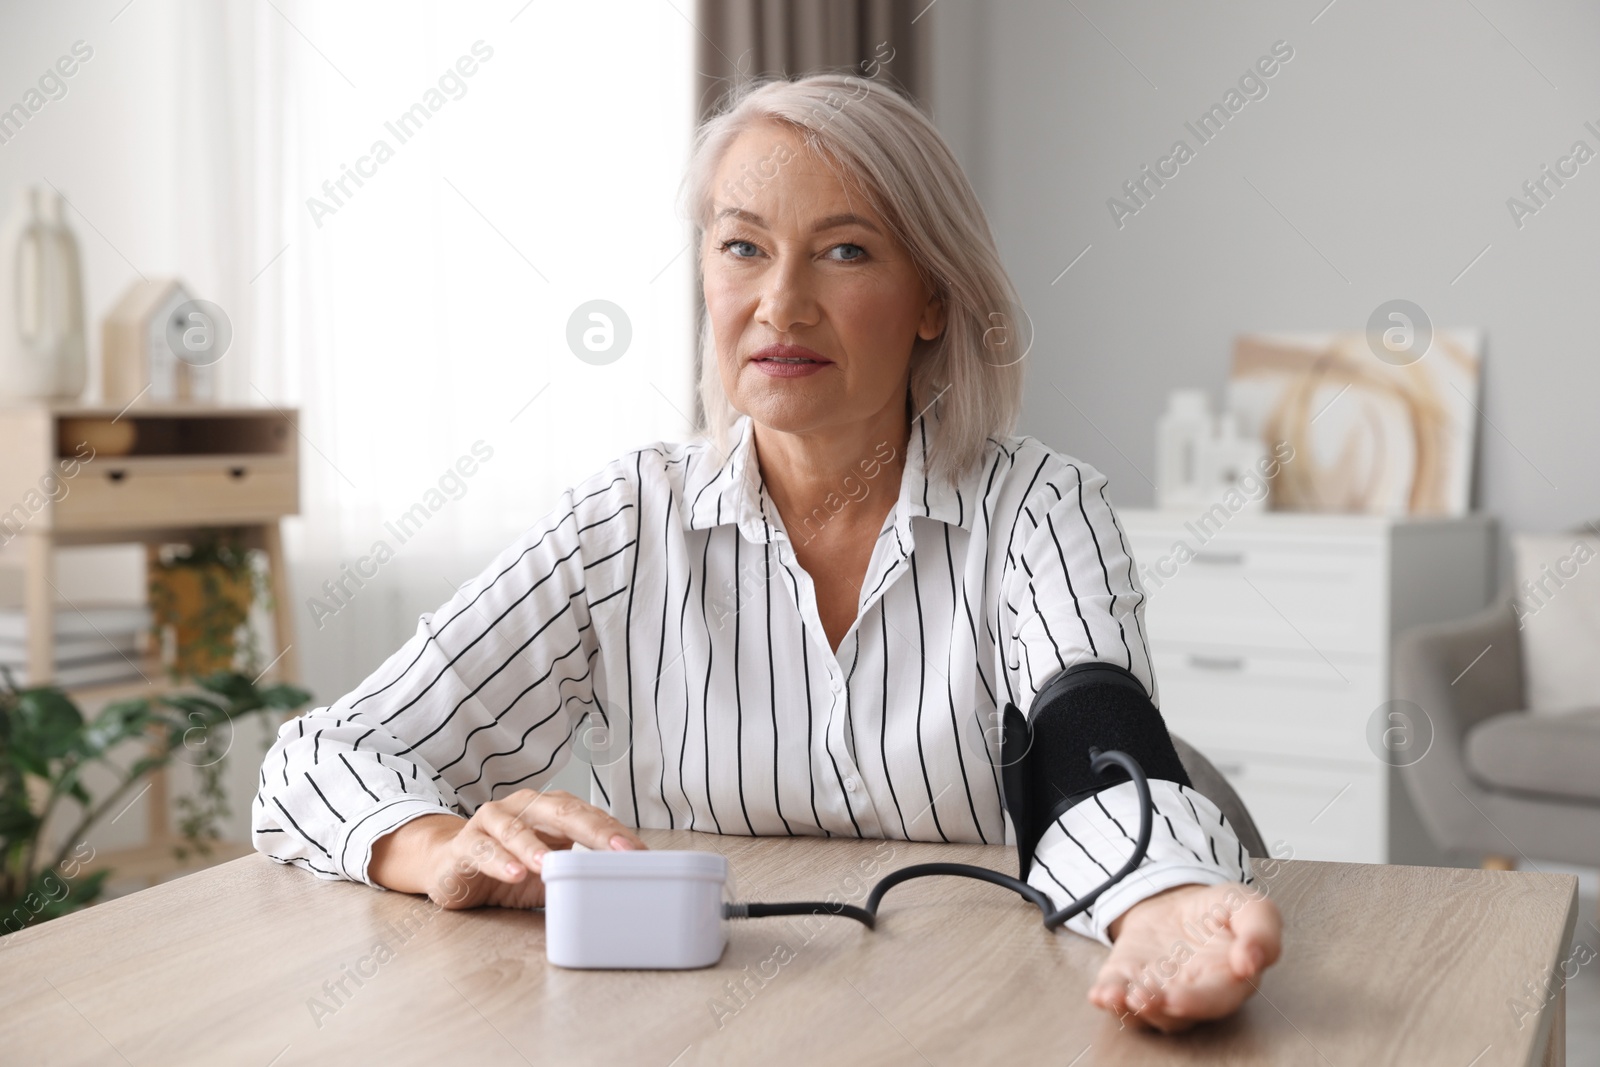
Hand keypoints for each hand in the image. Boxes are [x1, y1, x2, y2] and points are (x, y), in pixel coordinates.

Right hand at [367, 788, 647, 908]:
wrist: (451, 867)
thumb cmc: (508, 866)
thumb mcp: (547, 876)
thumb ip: (575, 877)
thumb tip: (618, 893)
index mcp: (552, 809)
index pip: (589, 815)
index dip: (614, 833)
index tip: (638, 853)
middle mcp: (525, 806)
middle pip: (562, 812)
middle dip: (592, 831)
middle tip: (617, 851)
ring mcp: (494, 820)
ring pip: (517, 829)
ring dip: (536, 847)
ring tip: (552, 865)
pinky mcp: (466, 842)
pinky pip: (484, 849)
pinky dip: (499, 861)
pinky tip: (514, 873)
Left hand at [1088, 882, 1281, 1032]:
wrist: (1177, 899)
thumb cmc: (1219, 911)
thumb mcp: (1250, 906)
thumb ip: (1262, 931)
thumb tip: (1251, 962)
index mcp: (1227, 983)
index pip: (1216, 1000)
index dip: (1198, 1002)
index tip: (1179, 998)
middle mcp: (1190, 995)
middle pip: (1177, 1016)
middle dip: (1160, 1009)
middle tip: (1145, 998)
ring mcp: (1156, 989)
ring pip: (1145, 1013)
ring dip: (1132, 1008)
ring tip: (1122, 995)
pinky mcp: (1126, 978)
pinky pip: (1116, 995)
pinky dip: (1107, 997)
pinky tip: (1099, 995)